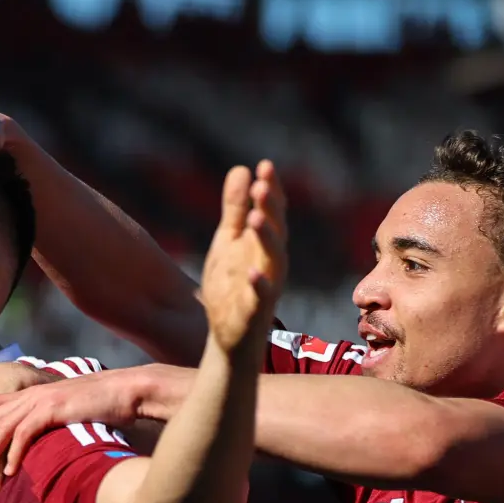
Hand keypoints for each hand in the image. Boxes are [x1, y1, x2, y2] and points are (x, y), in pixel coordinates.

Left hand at [0, 368, 148, 485]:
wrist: (126, 391)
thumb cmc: (98, 406)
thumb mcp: (63, 413)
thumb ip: (45, 423)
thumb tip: (32, 444)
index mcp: (29, 392)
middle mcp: (29, 393)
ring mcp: (41, 399)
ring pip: (1, 427)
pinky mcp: (54, 408)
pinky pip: (26, 432)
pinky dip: (14, 453)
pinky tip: (10, 473)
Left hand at [200, 161, 286, 351]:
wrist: (227, 337)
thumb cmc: (231, 287)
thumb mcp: (227, 242)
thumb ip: (235, 209)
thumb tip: (242, 169)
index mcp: (263, 244)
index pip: (272, 212)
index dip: (270, 190)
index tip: (264, 166)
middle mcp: (271, 263)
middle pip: (276, 231)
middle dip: (271, 209)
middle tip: (262, 186)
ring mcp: (266, 287)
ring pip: (274, 260)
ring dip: (267, 239)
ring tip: (257, 218)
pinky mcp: (255, 312)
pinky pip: (261, 298)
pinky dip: (259, 285)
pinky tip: (252, 272)